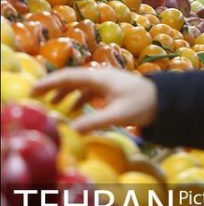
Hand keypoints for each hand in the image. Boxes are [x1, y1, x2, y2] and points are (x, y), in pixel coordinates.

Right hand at [32, 68, 157, 131]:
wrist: (167, 100)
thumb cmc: (144, 104)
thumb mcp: (118, 115)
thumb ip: (94, 121)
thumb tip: (71, 129)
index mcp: (101, 78)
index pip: (69, 76)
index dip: (49, 82)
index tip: (34, 89)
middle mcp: (103, 76)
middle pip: (73, 78)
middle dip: (54, 86)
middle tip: (38, 97)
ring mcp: (109, 82)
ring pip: (82, 84)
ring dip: (67, 93)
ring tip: (56, 106)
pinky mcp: (115, 89)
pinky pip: (92, 91)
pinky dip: (80, 98)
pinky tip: (76, 109)